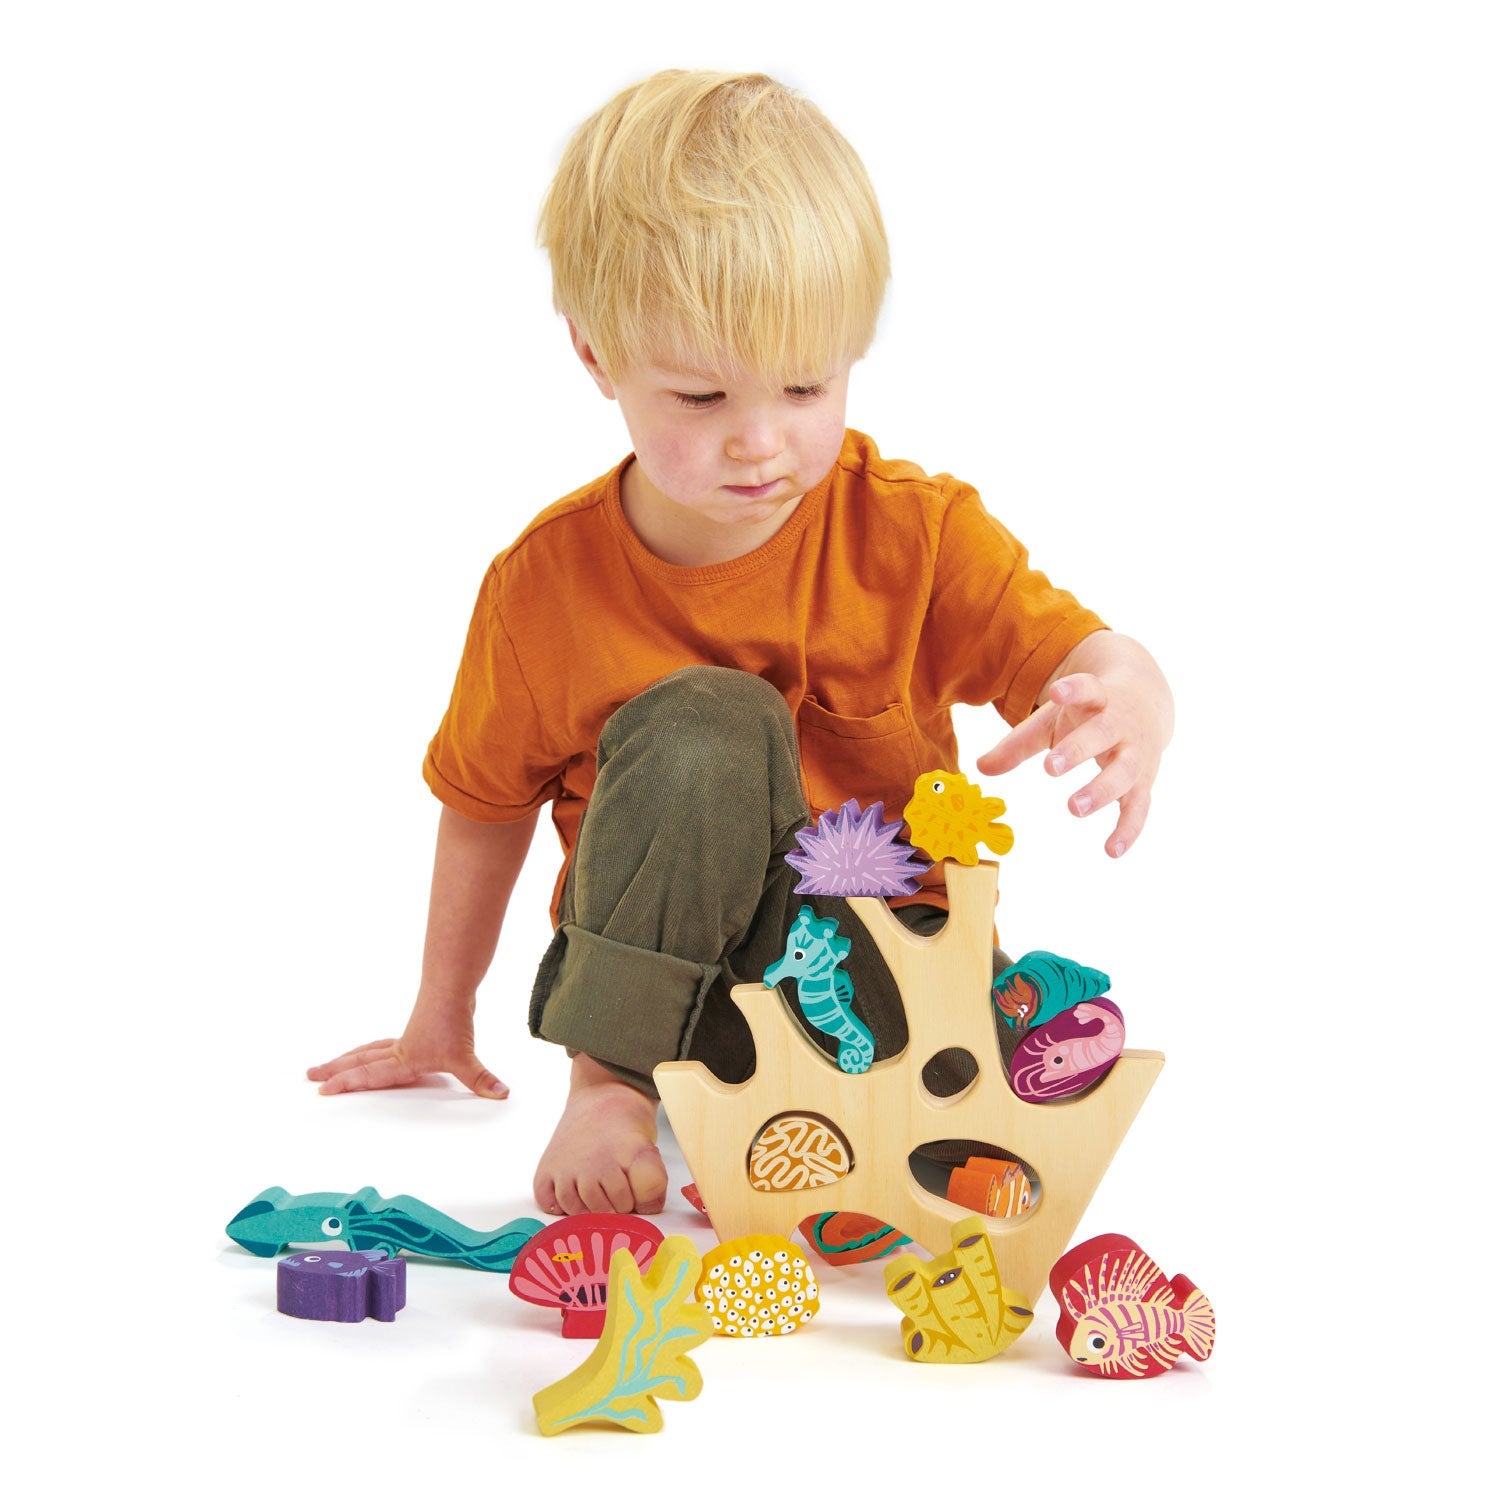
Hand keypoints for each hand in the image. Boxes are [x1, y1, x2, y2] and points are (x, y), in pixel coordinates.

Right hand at [306, 998, 508, 1098]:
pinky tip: (375, 1051)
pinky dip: (372, 1049)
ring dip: (349, 1057)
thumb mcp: (465, 1057)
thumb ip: (480, 1079)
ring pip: (369, 1049)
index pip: (369, 1075)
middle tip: (311, 1074)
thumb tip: (501, 1093)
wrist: (452, 987)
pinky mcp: (416, 1028)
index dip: (346, 1084)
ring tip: (331, 1063)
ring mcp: (406, 1037)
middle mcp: (400, 1049)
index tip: (322, 1090)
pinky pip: (384, 1043)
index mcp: (404, 1060)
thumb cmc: (452, 1021)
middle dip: (336, 1070)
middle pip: (360, 1060)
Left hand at [976, 636, 1172, 857]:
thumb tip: (979, 767)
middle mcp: (1121, 724)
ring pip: (1125, 770)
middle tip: (1050, 768)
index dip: (1075, 689)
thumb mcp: (1054, 719)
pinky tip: (1111, 850)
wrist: (1147, 704)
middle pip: (1104, 733)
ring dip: (1101, 790)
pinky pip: (1140, 806)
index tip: (1057, 692)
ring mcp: (1136, 753)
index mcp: (1098, 699)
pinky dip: (1128, 829)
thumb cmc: (1089, 713)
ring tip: (1073, 808)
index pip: (1089, 688)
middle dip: (1079, 749)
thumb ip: (1019, 743)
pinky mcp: (1145, 781)